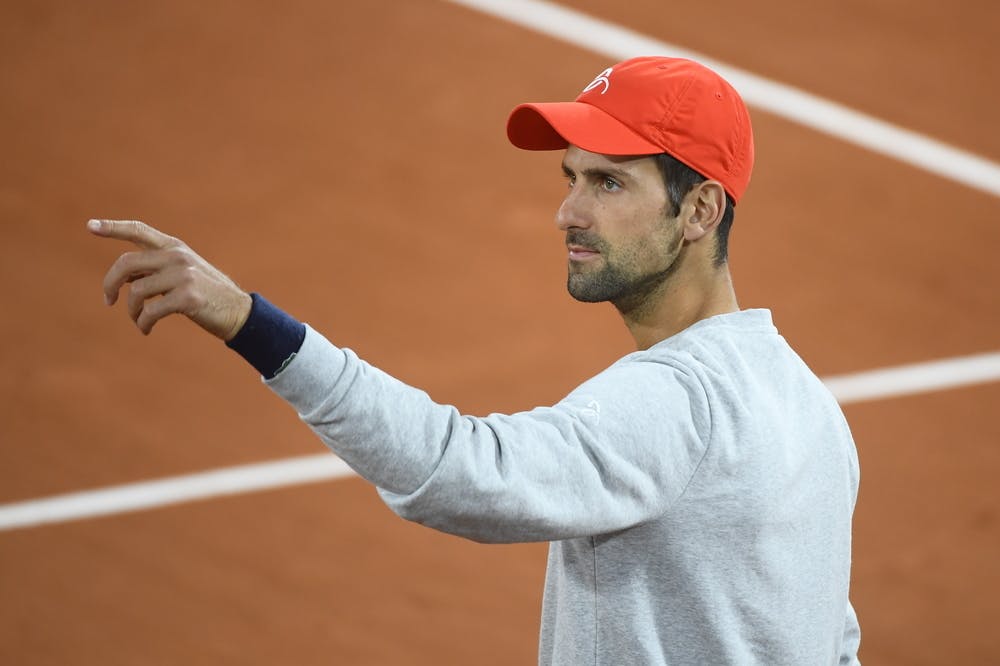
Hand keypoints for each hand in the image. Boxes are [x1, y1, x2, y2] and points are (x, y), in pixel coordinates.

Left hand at [88, 219, 251, 339]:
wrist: (239, 312)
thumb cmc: (207, 295)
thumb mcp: (184, 273)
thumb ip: (156, 269)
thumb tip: (122, 279)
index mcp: (175, 247)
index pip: (138, 230)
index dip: (112, 227)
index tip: (90, 226)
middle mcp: (178, 256)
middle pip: (126, 263)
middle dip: (110, 283)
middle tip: (108, 300)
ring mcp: (183, 276)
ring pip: (136, 291)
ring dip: (131, 312)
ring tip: (139, 321)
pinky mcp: (188, 298)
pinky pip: (149, 311)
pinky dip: (143, 324)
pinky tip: (146, 330)